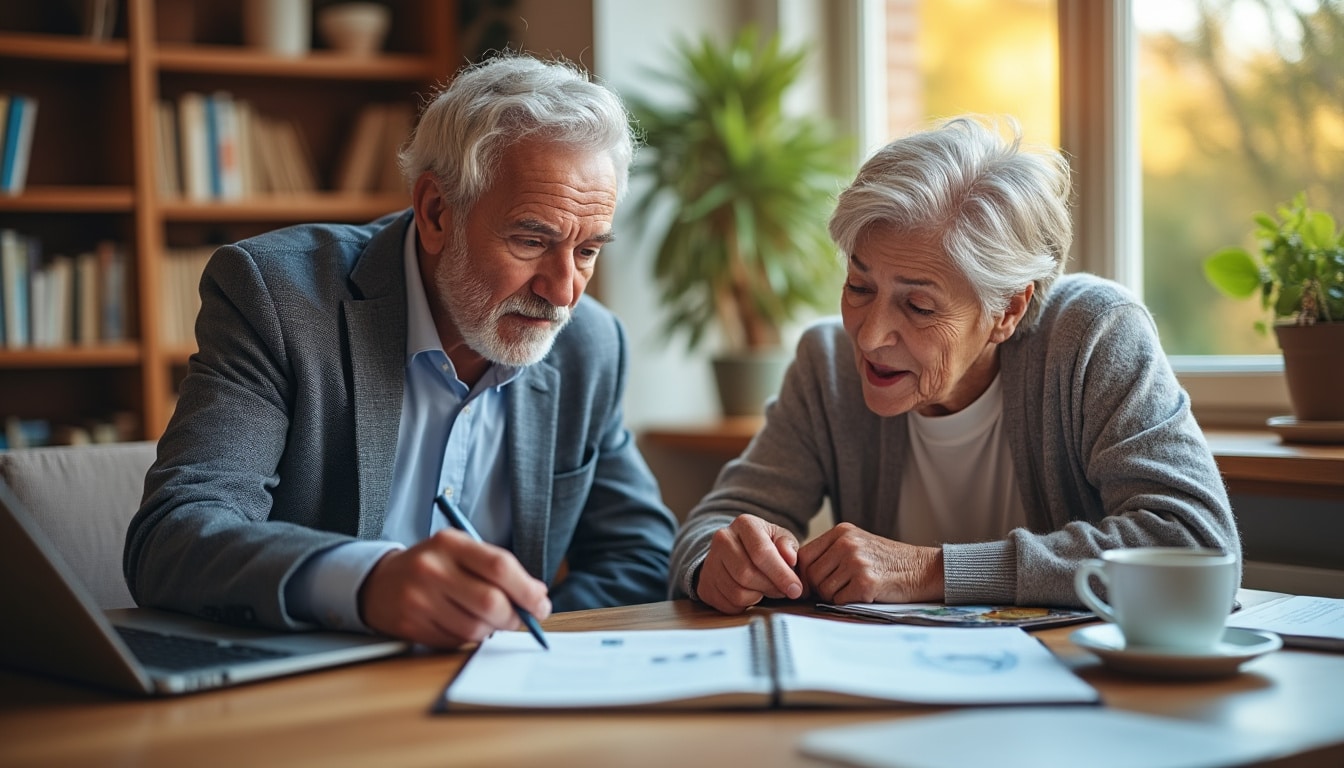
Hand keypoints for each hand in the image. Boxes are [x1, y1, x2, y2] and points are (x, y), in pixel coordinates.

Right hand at [358, 529, 551, 648]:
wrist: (379, 582)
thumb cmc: (433, 566)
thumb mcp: (460, 552)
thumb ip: (497, 568)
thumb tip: (538, 596)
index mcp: (450, 543)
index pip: (499, 566)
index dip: (527, 590)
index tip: (540, 604)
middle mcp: (432, 569)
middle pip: (490, 602)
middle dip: (514, 617)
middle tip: (521, 620)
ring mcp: (418, 598)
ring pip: (475, 628)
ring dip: (491, 630)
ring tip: (486, 619)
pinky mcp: (410, 625)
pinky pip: (456, 641)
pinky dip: (468, 638)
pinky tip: (461, 624)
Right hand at [695, 514, 804, 613]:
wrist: (735, 552)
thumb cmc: (763, 546)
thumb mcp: (780, 539)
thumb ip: (788, 546)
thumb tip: (790, 558)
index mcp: (744, 524)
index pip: (761, 552)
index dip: (781, 574)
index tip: (795, 589)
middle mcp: (722, 539)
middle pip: (747, 574)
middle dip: (770, 587)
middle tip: (782, 591)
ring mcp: (710, 562)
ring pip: (737, 592)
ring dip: (757, 597)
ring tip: (764, 589)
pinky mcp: (704, 584)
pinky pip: (728, 604)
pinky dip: (744, 605)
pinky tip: (750, 594)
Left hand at [795, 522, 944, 603]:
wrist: (923, 569)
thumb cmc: (888, 561)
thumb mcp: (858, 544)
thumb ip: (831, 552)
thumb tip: (799, 575)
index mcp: (842, 532)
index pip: (804, 556)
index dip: (804, 575)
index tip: (812, 585)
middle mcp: (846, 544)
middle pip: (811, 575)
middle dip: (820, 588)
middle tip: (840, 590)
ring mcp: (856, 562)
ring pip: (824, 590)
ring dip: (835, 596)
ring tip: (855, 589)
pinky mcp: (866, 583)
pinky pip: (839, 601)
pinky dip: (849, 602)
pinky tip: (865, 594)